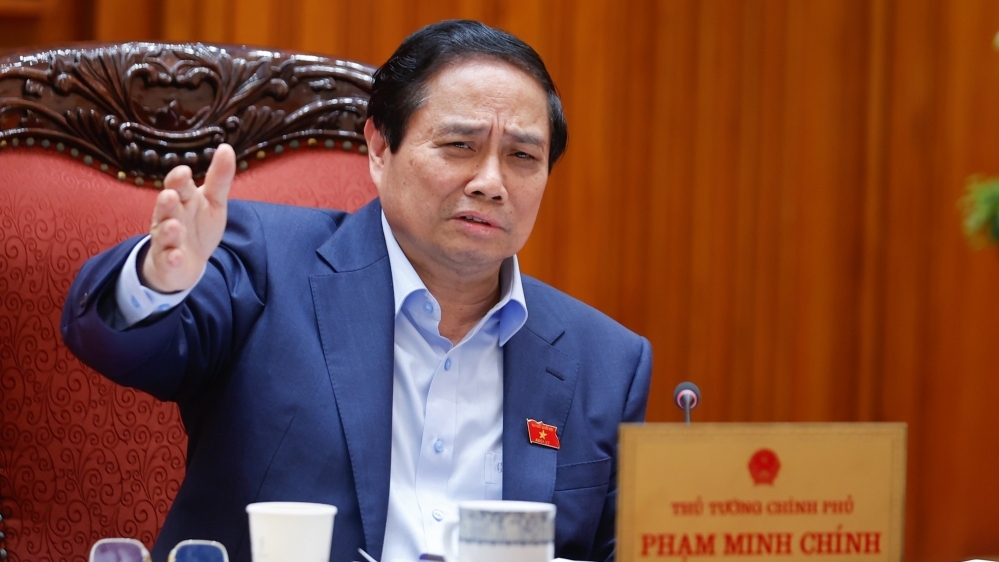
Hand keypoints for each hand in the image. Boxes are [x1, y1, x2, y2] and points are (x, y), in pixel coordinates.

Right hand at [141, 144, 234, 292]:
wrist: (184, 262)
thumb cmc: (198, 226)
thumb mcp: (213, 201)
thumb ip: (219, 178)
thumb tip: (226, 147)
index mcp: (182, 199)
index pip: (179, 186)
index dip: (179, 180)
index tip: (184, 171)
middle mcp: (170, 217)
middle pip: (167, 207)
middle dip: (167, 202)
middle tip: (170, 195)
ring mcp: (166, 240)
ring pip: (164, 233)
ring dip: (168, 230)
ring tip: (174, 227)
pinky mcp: (167, 261)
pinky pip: (167, 260)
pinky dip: (171, 258)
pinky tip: (175, 257)